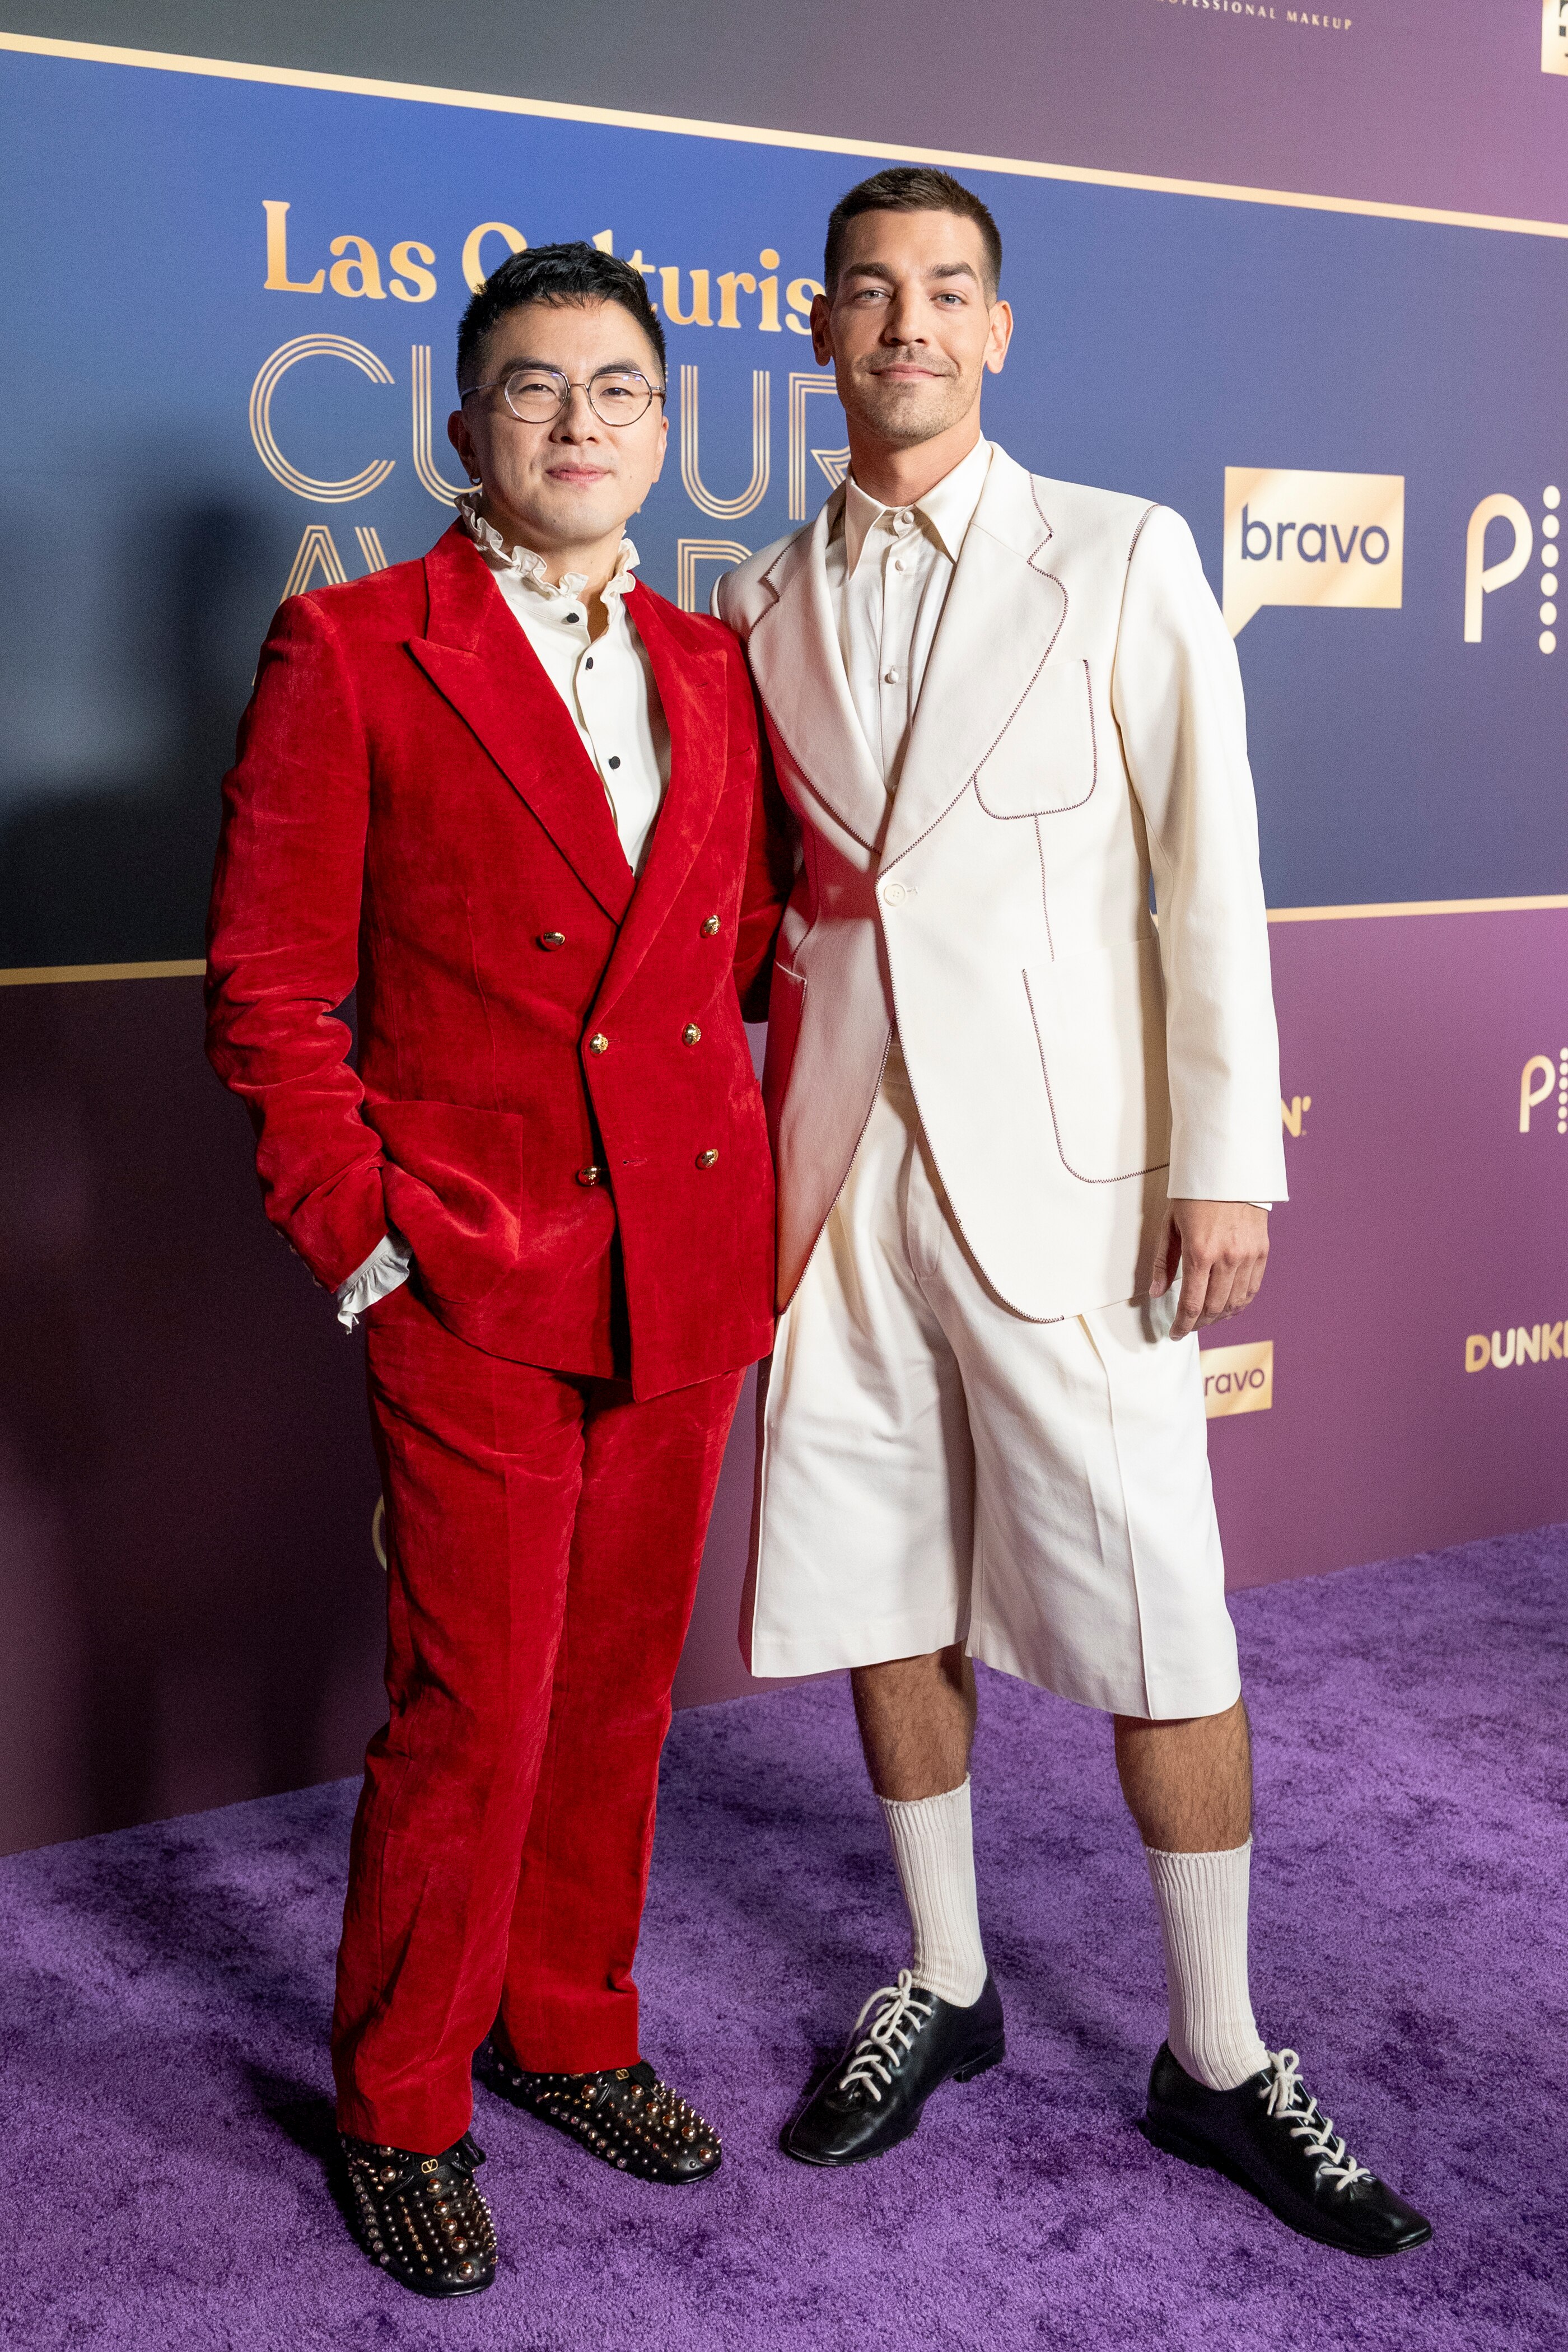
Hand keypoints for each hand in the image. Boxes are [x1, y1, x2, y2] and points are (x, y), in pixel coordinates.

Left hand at [1149, 1200, 1268, 1341]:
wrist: (1230, 1169)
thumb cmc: (1195, 1194)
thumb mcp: (1170, 1224)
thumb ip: (1163, 1262)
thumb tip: (1156, 1292)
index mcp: (1200, 1252)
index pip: (1192, 1304)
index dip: (1183, 1325)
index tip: (1175, 1333)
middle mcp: (1227, 1257)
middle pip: (1215, 1309)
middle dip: (1199, 1324)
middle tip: (1189, 1326)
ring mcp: (1247, 1255)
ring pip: (1235, 1303)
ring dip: (1220, 1317)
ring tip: (1207, 1319)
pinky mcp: (1261, 1251)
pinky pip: (1252, 1288)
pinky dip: (1240, 1303)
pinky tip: (1229, 1307)